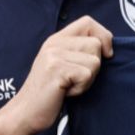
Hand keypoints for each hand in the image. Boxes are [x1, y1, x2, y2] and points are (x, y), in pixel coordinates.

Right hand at [2, 16, 113, 134]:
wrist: (25, 112)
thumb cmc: (49, 93)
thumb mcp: (62, 64)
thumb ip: (78, 51)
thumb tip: (108, 47)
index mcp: (56, 39)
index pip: (88, 22)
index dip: (103, 36)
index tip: (106, 54)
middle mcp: (54, 43)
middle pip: (96, 44)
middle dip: (94, 66)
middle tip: (75, 79)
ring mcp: (54, 55)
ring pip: (94, 61)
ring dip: (87, 80)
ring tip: (68, 85)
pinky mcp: (56, 69)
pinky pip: (86, 75)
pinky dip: (81, 88)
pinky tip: (65, 92)